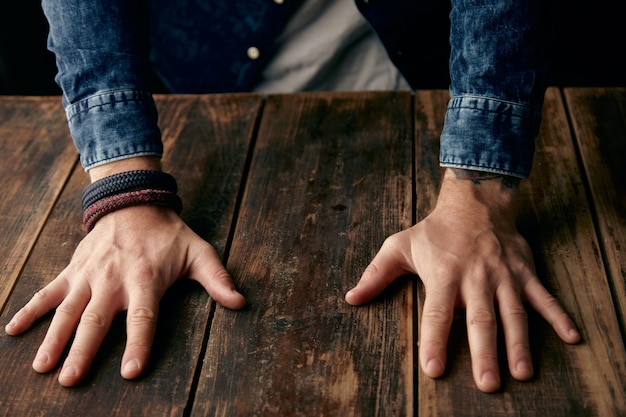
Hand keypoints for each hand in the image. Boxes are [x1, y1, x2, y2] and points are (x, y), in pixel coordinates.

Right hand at [5, 159, 244, 386]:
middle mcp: (113, 279)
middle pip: (97, 320)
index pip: (142, 318)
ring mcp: (89, 275)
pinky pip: (48, 291)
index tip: (130, 372)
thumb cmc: (169, 234)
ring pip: (68, 310)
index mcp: (145, 279)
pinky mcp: (73, 270)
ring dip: (53, 338)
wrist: (133, 201)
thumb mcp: (199, 253)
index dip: (138, 345)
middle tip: (69, 381)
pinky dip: (30, 310)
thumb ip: (217, 279)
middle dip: (82, 351)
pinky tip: (14, 330)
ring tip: (42, 366)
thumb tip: (240, 302)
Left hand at [345, 168, 579, 391]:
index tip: (433, 370)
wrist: (475, 201)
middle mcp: (475, 277)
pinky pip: (544, 296)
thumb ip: (376, 274)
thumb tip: (351, 298)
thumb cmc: (434, 230)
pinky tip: (573, 338)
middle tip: (488, 384)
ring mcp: (503, 275)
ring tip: (522, 373)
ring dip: (519, 343)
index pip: (437, 313)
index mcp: (443, 273)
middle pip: (480, 319)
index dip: (433, 341)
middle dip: (484, 352)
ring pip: (513, 313)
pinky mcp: (524, 272)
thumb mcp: (398, 245)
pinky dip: (559, 316)